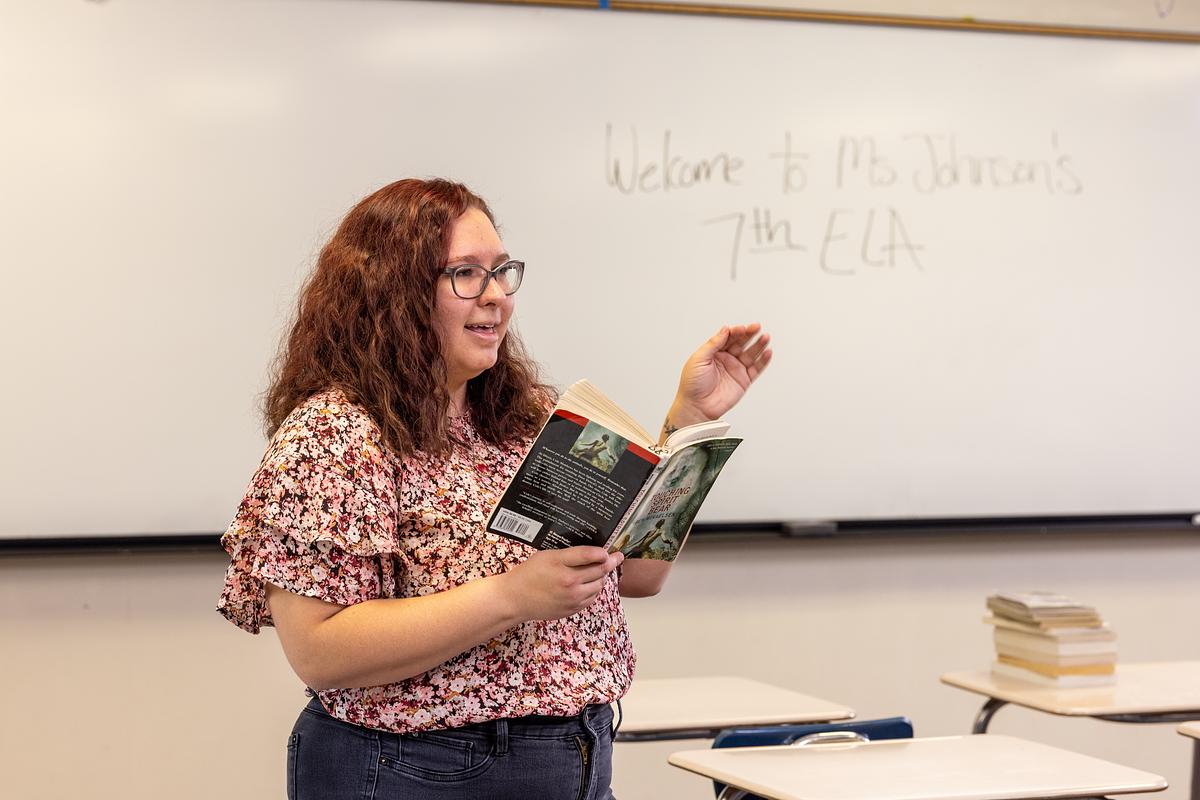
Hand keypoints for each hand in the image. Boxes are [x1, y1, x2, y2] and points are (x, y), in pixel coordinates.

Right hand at [501, 547, 623, 621]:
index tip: (608, 550)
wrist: (516, 599)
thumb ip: (570, 554)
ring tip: (601, 570)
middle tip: (617, 557)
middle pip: (598, 570)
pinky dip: (594, 589)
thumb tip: (594, 552)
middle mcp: (569, 582)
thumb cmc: (529, 573)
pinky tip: (590, 583)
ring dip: (602, 577)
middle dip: (610, 562)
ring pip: (598, 585)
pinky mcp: (572, 609)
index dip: (603, 552)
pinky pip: (591, 598)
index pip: (590, 555)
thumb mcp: (547, 556)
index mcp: (560, 565)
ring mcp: (572, 598)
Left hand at [667, 323, 772, 428]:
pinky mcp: (744, 380)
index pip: (728, 337)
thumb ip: (713, 344)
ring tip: (765, 337)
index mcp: (714, 352)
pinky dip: (763, 360)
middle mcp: (726, 359)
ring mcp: (736, 369)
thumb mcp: (699, 359)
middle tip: (756, 327)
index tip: (741, 328)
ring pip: (751, 354)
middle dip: (749, 334)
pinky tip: (767, 352)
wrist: (697, 406)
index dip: (735, 332)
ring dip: (759, 345)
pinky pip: (756, 368)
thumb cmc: (692, 385)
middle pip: (741, 343)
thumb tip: (725, 329)